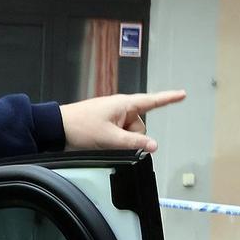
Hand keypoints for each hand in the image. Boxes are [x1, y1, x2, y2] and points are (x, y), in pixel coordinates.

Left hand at [59, 88, 185, 154]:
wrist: (56, 128)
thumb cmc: (80, 126)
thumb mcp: (110, 137)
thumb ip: (134, 142)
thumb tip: (154, 146)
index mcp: (124, 104)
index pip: (153, 101)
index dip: (169, 98)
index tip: (183, 94)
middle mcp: (121, 108)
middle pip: (140, 126)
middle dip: (132, 137)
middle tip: (113, 141)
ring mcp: (113, 116)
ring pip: (130, 133)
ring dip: (121, 141)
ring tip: (102, 140)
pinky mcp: (106, 125)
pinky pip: (120, 135)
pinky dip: (115, 141)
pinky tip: (102, 142)